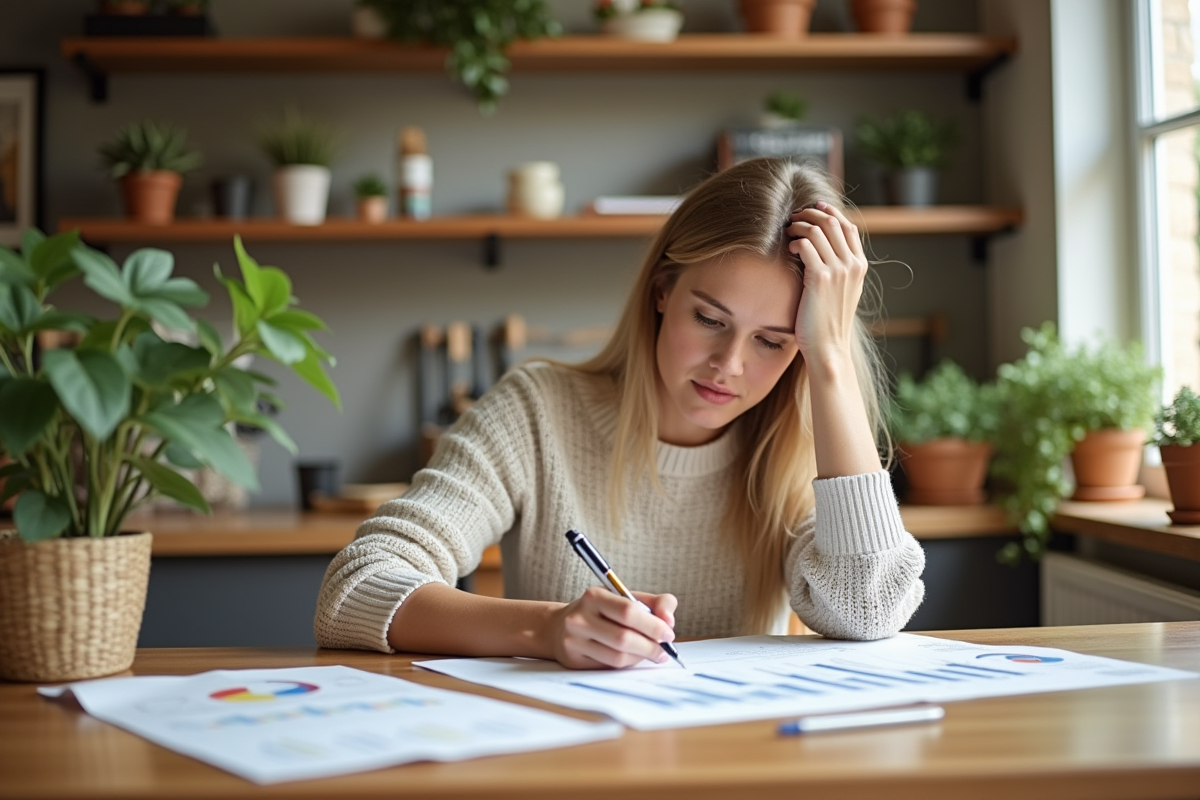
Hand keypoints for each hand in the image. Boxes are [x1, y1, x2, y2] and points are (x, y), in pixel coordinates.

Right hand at [546, 587, 677, 668]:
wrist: (559, 627)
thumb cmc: (601, 612)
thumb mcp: (625, 598)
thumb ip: (654, 603)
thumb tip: (669, 620)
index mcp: (594, 596)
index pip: (628, 611)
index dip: (653, 625)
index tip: (668, 633)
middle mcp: (580, 618)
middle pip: (623, 638)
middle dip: (651, 647)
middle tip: (664, 651)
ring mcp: (574, 641)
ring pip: (617, 657)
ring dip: (640, 658)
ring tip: (651, 654)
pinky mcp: (573, 660)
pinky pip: (608, 667)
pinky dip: (627, 664)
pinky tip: (632, 658)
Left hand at [784, 201, 867, 362]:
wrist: (829, 347)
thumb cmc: (829, 321)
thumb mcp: (842, 291)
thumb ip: (839, 269)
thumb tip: (824, 248)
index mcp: (860, 265)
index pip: (847, 226)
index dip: (830, 212)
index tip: (813, 208)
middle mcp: (852, 265)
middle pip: (832, 222)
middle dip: (810, 215)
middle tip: (793, 218)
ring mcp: (838, 271)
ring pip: (817, 230)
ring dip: (799, 226)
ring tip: (788, 232)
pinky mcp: (820, 279)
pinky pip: (806, 246)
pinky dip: (795, 242)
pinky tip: (788, 249)